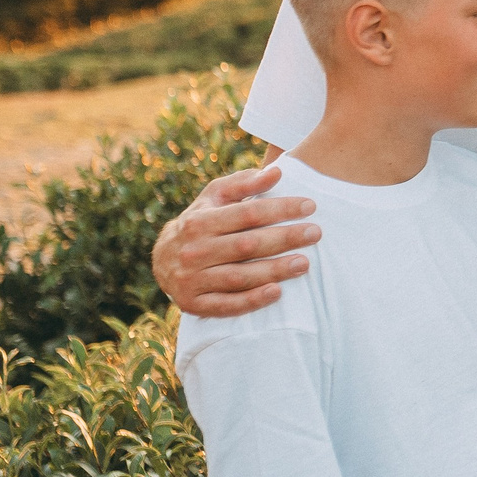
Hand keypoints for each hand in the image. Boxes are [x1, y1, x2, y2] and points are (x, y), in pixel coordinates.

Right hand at [153, 162, 321, 317]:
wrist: (161, 261)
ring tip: (304, 263)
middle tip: (315, 233)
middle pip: (246, 245)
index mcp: (199, 222)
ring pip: (239, 276)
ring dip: (274, 270)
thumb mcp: (214, 198)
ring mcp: (192, 280)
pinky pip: (226, 305)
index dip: (280, 208)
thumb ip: (244, 184)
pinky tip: (276, 292)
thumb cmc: (199, 222)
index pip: (246, 213)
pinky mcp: (194, 304)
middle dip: (284, 238)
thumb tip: (276, 172)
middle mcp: (194, 251)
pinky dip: (252, 300)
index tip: (310, 205)